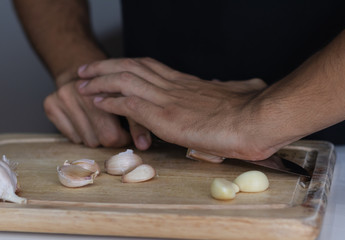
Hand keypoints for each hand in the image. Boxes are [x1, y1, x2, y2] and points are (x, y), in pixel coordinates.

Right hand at [44, 80, 150, 148]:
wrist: (84, 69)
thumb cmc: (113, 89)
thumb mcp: (133, 100)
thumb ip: (140, 122)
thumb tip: (144, 145)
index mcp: (106, 88)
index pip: (113, 135)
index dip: (124, 138)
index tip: (126, 133)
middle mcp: (81, 91)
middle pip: (99, 139)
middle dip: (111, 137)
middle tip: (114, 126)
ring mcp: (63, 96)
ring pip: (86, 140)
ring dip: (96, 136)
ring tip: (100, 121)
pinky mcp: (50, 103)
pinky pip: (71, 137)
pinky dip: (81, 135)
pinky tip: (86, 120)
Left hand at [77, 58, 276, 159]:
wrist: (255, 122)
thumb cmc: (250, 112)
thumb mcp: (238, 92)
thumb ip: (225, 89)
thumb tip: (221, 85)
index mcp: (189, 84)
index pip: (151, 68)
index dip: (129, 66)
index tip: (115, 67)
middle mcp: (174, 87)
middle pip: (132, 67)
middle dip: (106, 65)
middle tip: (87, 68)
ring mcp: (167, 100)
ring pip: (125, 80)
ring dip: (100, 79)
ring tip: (82, 81)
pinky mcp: (164, 117)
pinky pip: (128, 103)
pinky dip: (110, 101)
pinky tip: (97, 101)